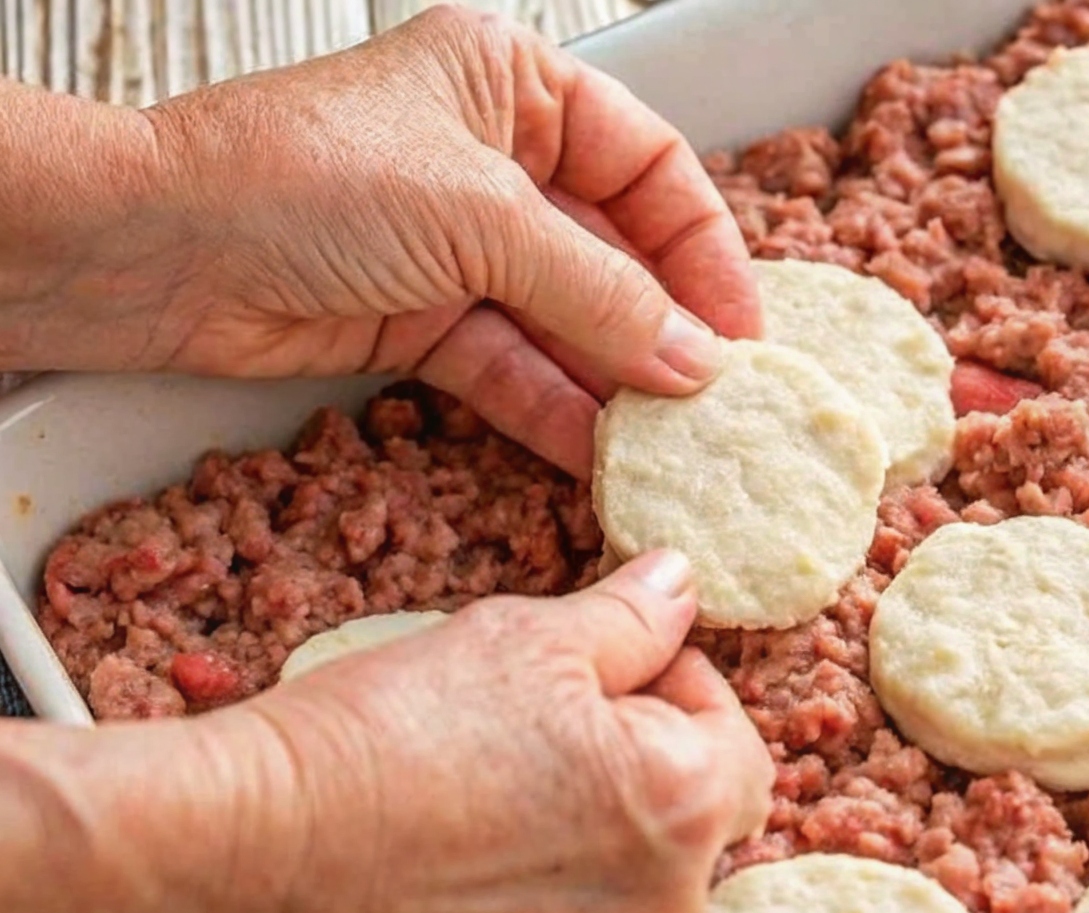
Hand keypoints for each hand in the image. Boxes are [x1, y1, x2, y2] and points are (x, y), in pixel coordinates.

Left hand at [1, 5, 760, 476]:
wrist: (149, 250)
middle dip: (663, 328)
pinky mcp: (421, 321)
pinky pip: (511, 369)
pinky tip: (601, 452)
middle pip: (612, 252)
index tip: (741, 326)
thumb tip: (696, 359)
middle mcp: (492, 161)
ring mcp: (457, 247)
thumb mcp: (480, 220)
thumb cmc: (296, 179)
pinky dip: (553, 411)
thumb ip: (599, 296)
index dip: (702, 246)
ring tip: (674, 442)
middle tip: (720, 401)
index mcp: (511, 85)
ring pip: (565, 322)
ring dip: (615, 382)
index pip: (646, 163)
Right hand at [219, 550, 772, 912]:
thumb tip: (682, 583)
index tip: (610, 674)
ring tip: (495, 802)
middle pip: (689, 827)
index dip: (678, 691)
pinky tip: (466, 875)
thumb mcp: (523, 638)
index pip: (737, 742)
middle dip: (639, 769)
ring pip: (629, 899)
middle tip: (544, 732)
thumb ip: (631, 618)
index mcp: (684, 808)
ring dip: (591, 848)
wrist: (242, 856)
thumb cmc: (389, 736)